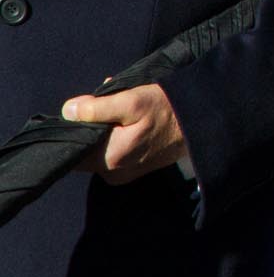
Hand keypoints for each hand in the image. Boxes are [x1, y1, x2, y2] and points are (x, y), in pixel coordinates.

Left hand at [61, 83, 186, 182]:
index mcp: (110, 159)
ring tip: (125, 111)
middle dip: (93, 127)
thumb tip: (68, 111)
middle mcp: (113, 173)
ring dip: (105, 132)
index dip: (76, 127)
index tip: (88, 109)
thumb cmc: (168, 110)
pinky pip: (114, 155)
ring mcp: (125, 175)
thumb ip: (98, 108)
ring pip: (100, 151)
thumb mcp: (133, 101)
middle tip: (111, 105)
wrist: (202, 123)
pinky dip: (117, 139)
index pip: (73, 147)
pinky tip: (132, 123)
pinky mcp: (135, 171)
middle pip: (87, 149)